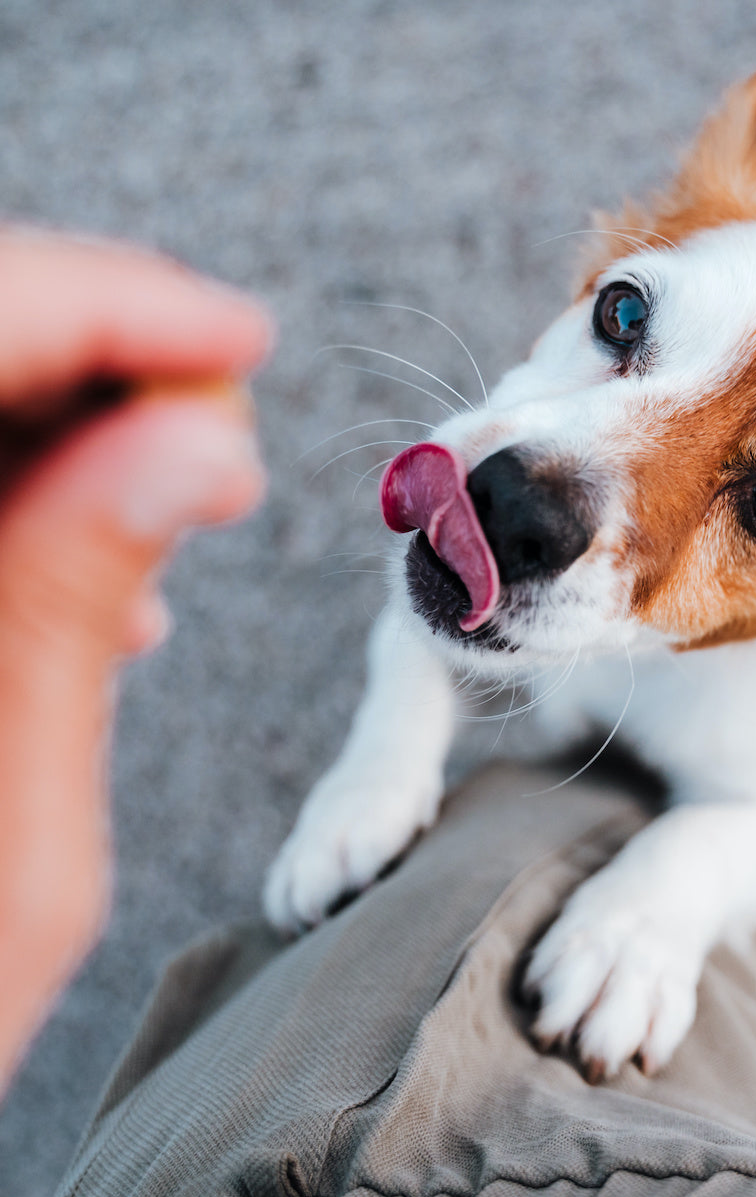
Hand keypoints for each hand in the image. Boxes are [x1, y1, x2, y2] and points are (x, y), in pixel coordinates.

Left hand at [0, 227, 271, 1087]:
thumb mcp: (16, 834)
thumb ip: (68, 605)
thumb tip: (194, 446)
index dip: (103, 308)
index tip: (237, 334)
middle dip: (93, 357)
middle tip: (222, 426)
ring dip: (64, 428)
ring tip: (177, 507)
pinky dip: (24, 497)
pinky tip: (96, 574)